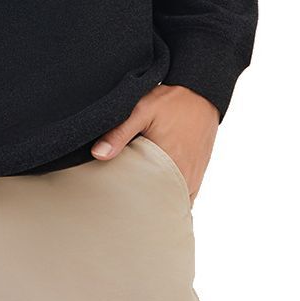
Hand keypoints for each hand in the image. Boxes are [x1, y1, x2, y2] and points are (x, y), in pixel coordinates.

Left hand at [89, 83, 219, 204]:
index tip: (117, 204)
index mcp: (168, 163)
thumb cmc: (171, 101)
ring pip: (174, 202)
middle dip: (143, 207)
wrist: (201, 93)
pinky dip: (172, 197)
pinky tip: (158, 194)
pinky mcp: (198, 173)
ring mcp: (193, 177)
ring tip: (140, 202)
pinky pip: (185, 196)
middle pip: (160, 204)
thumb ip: (119, 133)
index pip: (146, 199)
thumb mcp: (142, 110)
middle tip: (125, 205)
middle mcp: (183, 175)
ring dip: (159, 203)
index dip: (131, 204)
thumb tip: (98, 154)